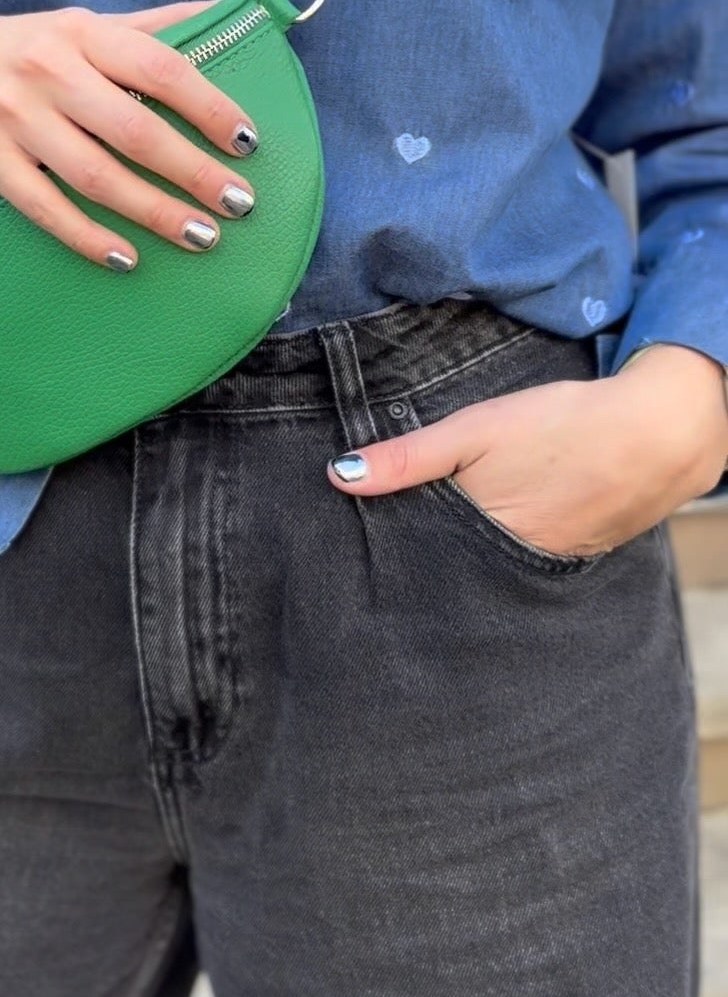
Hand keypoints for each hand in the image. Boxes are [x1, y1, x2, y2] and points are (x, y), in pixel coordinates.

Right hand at [0, 0, 260, 270]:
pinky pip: (43, 205)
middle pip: (135, 129)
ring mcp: (13, 115)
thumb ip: (150, 25)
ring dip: (153, 211)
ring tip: (201, 236)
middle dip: (193, 170)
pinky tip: (126, 257)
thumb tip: (227, 14)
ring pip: (95, 174)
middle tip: (239, 203)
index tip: (248, 142)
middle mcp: (48, 69)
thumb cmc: (20, 46)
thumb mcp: (79, 23)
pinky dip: (86, 236)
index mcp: (83, 31)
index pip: (161, 68)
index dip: (210, 106)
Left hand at [327, 343, 727, 558]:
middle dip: (424, 565)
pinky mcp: (578, 553)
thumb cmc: (562, 424)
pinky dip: (510, 549)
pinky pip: (529, 560)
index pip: (418, 562)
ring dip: (467, 558)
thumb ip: (409, 457)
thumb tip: (338, 477)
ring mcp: (550, 563)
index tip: (355, 559)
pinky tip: (503, 528)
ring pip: (490, 568)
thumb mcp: (475, 428)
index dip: (389, 558)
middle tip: (388, 559)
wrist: (659, 432)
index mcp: (481, 537)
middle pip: (452, 573)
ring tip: (442, 544)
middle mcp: (513, 563)